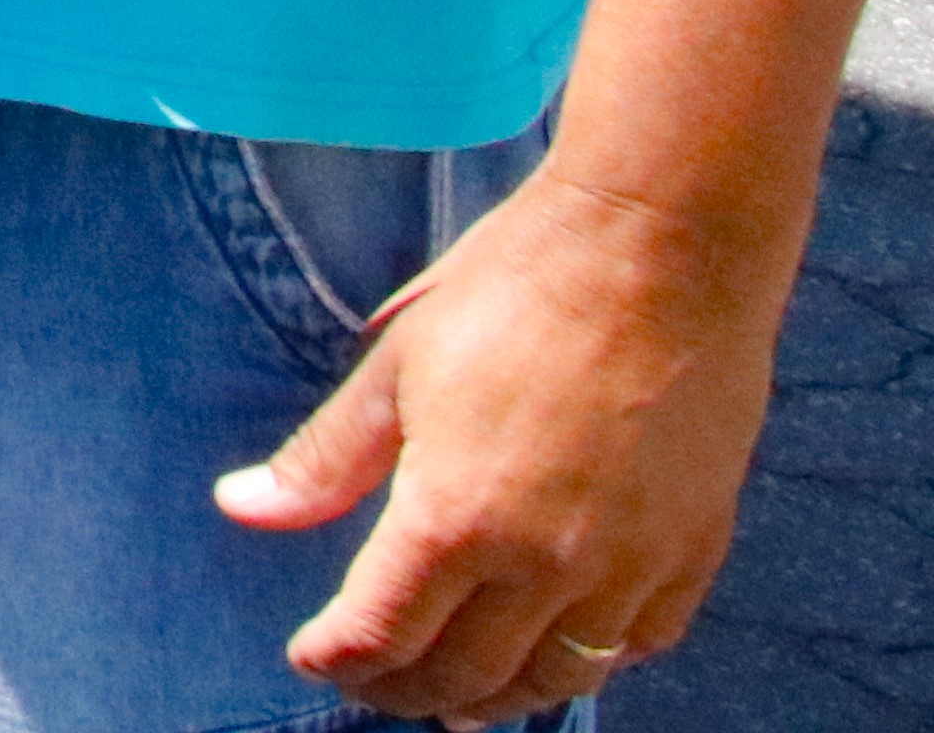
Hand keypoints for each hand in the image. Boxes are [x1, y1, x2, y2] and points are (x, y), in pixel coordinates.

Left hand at [218, 168, 780, 720]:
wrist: (662, 245)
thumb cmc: (516, 288)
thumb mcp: (396, 364)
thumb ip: (325, 458)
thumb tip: (240, 507)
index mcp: (456, 517)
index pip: (381, 635)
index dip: (337, 659)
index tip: (313, 656)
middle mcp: (546, 564)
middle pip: (463, 674)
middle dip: (403, 690)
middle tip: (372, 685)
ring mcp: (629, 566)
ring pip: (553, 678)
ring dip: (496, 698)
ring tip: (459, 698)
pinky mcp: (693, 550)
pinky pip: (638, 644)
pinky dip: (591, 665)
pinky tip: (561, 652)